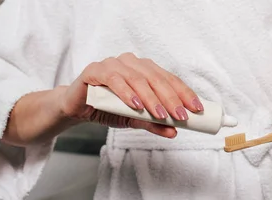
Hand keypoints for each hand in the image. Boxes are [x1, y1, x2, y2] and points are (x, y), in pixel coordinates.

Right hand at [59, 53, 203, 137]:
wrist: (76, 107)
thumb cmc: (107, 108)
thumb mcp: (134, 119)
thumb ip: (153, 123)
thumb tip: (175, 131)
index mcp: (144, 69)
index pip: (169, 79)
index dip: (184, 93)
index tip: (196, 109)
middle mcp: (131, 63)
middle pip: (156, 79)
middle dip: (171, 99)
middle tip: (181, 116)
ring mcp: (113, 63)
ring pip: (138, 79)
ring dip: (152, 99)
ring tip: (162, 115)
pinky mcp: (95, 70)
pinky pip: (114, 79)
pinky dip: (127, 93)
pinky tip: (136, 105)